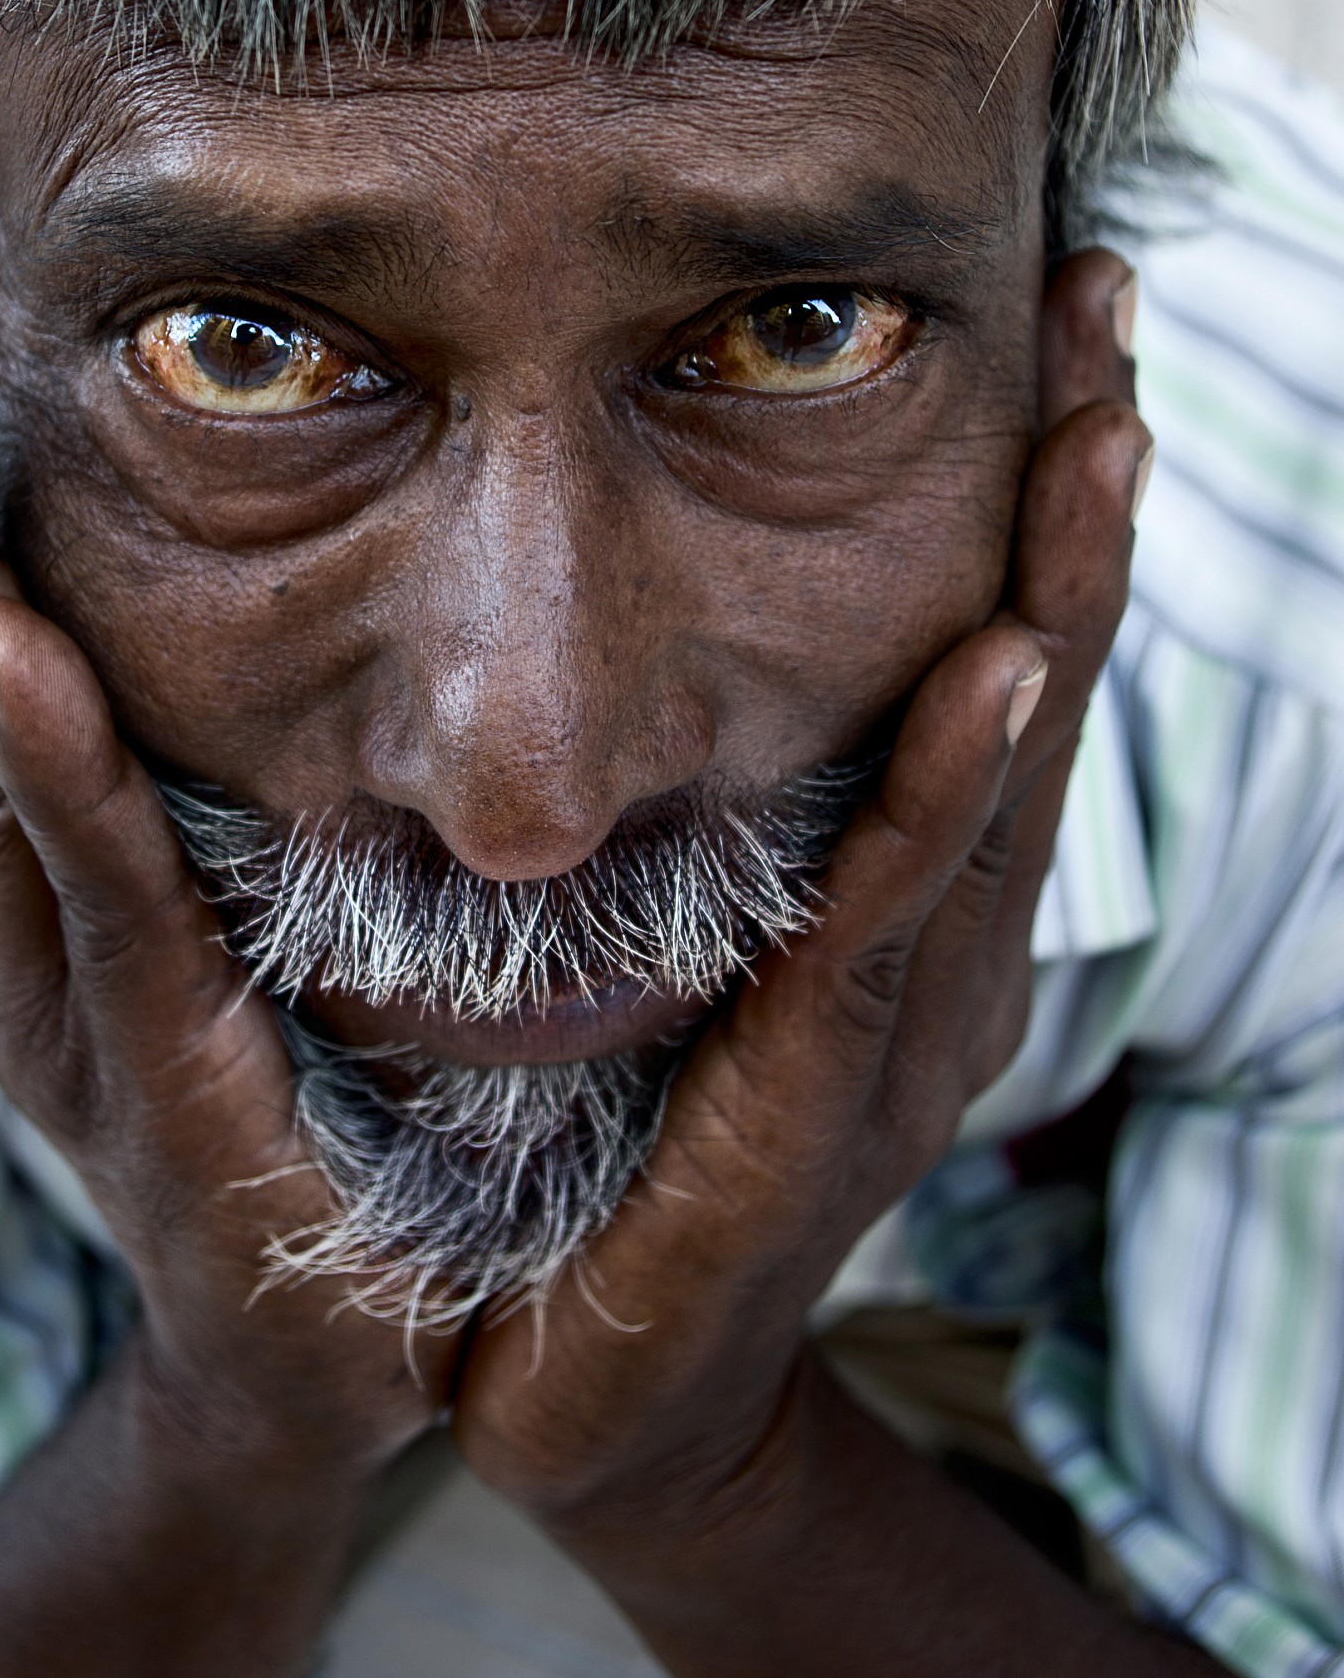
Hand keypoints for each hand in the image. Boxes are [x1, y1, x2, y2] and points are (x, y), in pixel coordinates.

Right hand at [0, 220, 455, 1496]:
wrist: (315, 1358)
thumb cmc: (283, 1098)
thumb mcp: (217, 895)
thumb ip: (188, 761)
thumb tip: (223, 574)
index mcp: (9, 860)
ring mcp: (44, 991)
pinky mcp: (141, 1060)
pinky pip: (100, 888)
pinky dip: (53, 759)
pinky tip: (14, 640)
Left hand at [452, 251, 1147, 1635]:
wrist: (593, 1388)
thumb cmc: (626, 1152)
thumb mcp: (680, 953)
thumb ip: (707, 817)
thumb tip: (654, 634)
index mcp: (905, 911)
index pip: (990, 675)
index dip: (1033, 509)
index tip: (1050, 324)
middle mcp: (937, 957)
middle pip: (1030, 692)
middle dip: (1071, 501)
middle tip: (1102, 308)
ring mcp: (901, 1037)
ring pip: (990, 787)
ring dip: (1053, 601)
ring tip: (1096, 431)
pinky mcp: (815, 1111)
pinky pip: (883, 926)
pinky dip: (944, 794)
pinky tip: (990, 670)